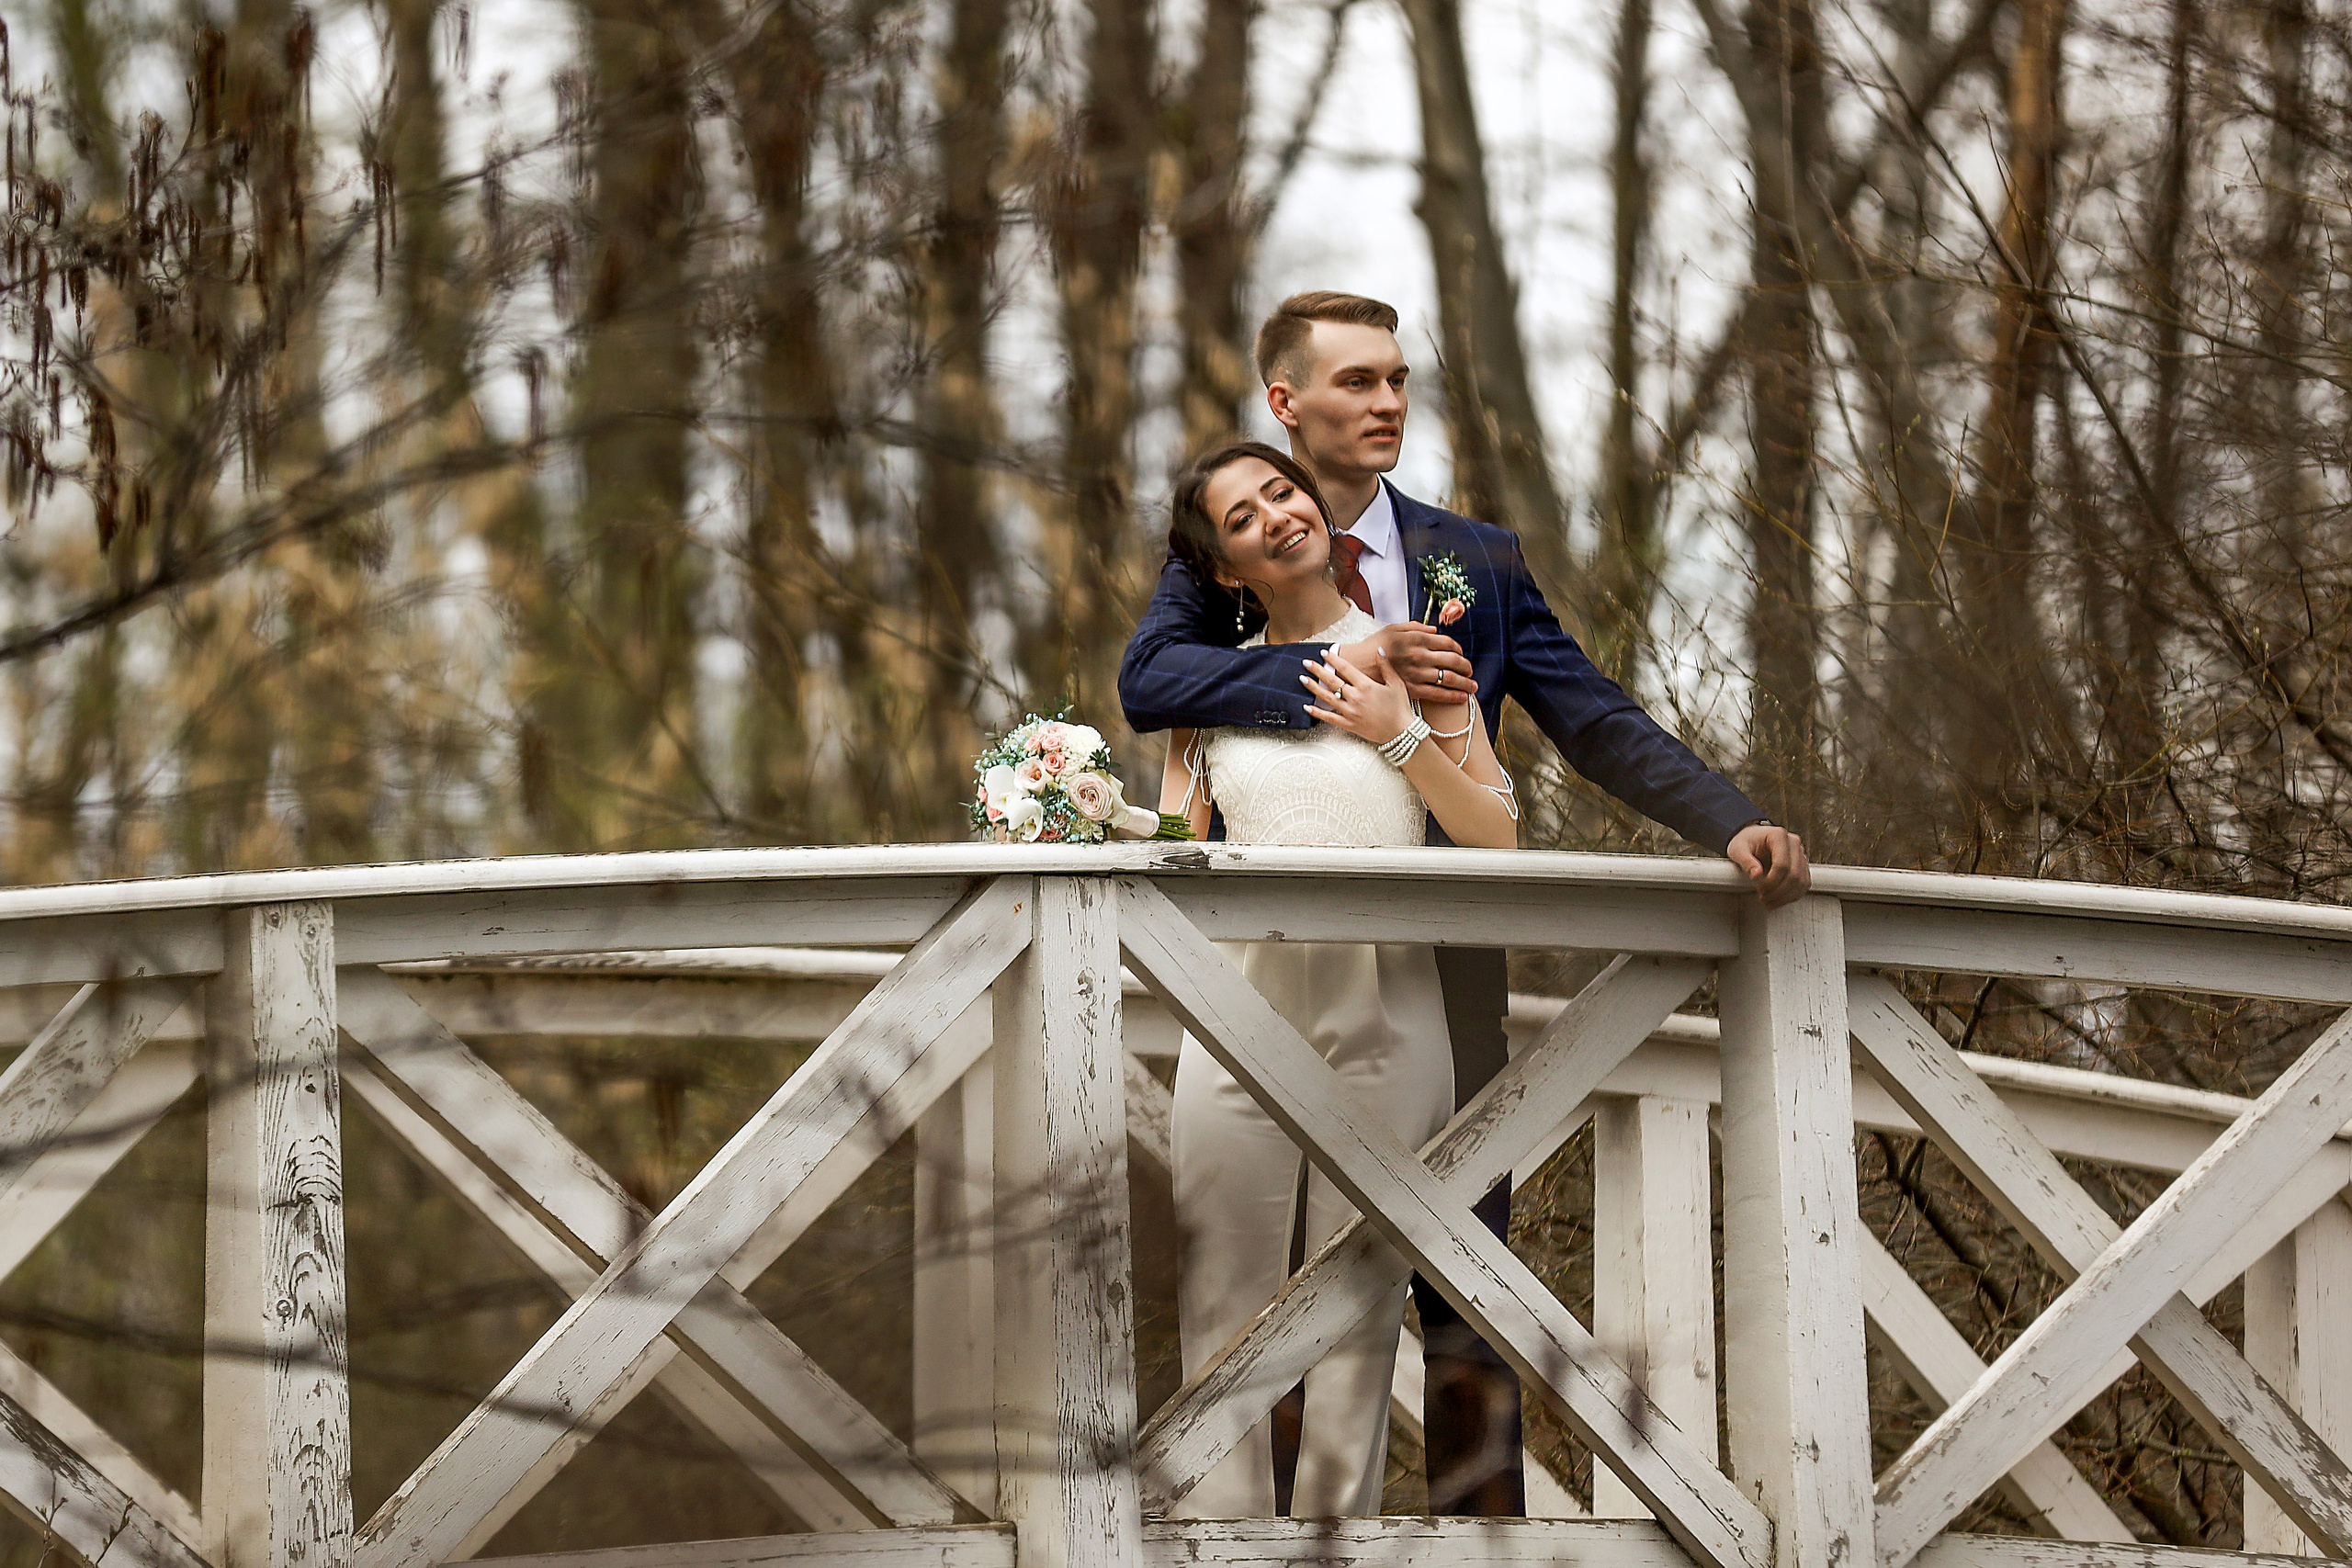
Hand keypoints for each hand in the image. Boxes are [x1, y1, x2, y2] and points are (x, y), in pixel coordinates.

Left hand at [1302, 649, 1415, 744]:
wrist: (1401, 733)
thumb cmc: (1400, 708)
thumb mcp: (1396, 684)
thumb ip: (1386, 666)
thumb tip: (1378, 650)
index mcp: (1366, 686)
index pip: (1346, 668)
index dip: (1333, 659)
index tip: (1324, 653)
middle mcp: (1356, 698)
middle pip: (1332, 681)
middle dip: (1317, 670)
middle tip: (1306, 662)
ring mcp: (1350, 712)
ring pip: (1327, 697)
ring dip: (1313, 687)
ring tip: (1302, 679)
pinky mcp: (1349, 725)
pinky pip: (1329, 718)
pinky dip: (1317, 712)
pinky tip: (1307, 706)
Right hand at [1331, 624, 1474, 704]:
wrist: (1356, 665)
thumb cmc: (1374, 646)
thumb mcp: (1393, 629)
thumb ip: (1416, 627)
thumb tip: (1434, 630)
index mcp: (1417, 638)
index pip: (1448, 643)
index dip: (1458, 649)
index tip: (1460, 654)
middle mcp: (1420, 655)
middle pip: (1453, 660)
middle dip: (1466, 666)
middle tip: (1470, 671)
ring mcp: (1417, 673)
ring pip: (1449, 678)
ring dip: (1465, 683)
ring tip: (1472, 686)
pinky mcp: (1412, 689)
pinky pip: (1437, 694)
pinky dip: (1453, 696)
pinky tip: (1462, 698)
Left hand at [1727, 822, 1810, 907]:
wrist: (1753, 839)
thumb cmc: (1746, 842)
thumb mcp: (1738, 849)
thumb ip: (1746, 861)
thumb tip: (1756, 875)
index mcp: (1779, 836)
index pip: (1782, 864)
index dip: (1772, 881)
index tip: (1760, 889)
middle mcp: (1794, 843)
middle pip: (1794, 874)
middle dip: (1778, 891)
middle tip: (1764, 898)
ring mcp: (1800, 854)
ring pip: (1801, 881)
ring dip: (1786, 896)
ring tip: (1769, 902)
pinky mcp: (1802, 865)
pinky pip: (1803, 884)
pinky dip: (1792, 895)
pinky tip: (1779, 900)